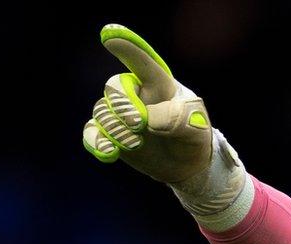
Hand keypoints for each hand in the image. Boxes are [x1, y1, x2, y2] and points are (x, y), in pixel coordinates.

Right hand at [82, 24, 212, 183]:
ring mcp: (119, 114)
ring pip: (103, 111)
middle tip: (139, 123)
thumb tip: (148, 119)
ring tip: (136, 144)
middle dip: (123, 104)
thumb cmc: (192, 136)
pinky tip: (109, 152)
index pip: (143, 63)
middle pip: (115, 86)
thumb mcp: (197, 128)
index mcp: (159, 84)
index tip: (109, 34)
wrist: (185, 163)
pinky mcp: (110, 134)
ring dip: (116, 129)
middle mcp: (135, 94)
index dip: (127, 47)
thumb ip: (178, 119)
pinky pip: (92, 132)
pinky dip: (97, 141)